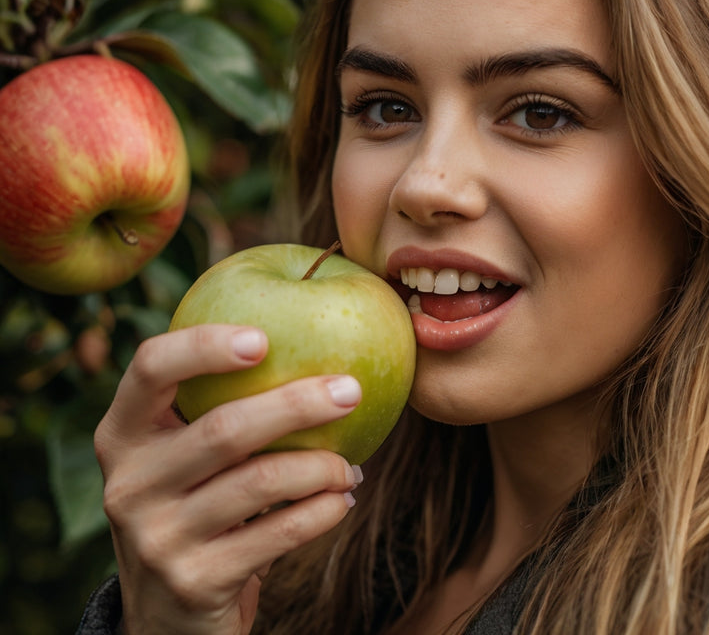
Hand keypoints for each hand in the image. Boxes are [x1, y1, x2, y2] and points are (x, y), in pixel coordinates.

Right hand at [94, 324, 361, 634]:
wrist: (164, 616)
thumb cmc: (193, 507)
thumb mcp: (180, 459)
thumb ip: (214, 410)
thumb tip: (312, 345)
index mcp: (123, 434)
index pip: (150, 368)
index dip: (203, 345)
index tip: (263, 338)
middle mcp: (130, 483)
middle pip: (225, 428)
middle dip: (298, 404)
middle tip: (350, 391)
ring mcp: (158, 537)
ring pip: (261, 480)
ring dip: (322, 466)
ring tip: (349, 466)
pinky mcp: (195, 581)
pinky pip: (278, 533)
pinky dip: (321, 510)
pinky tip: (341, 499)